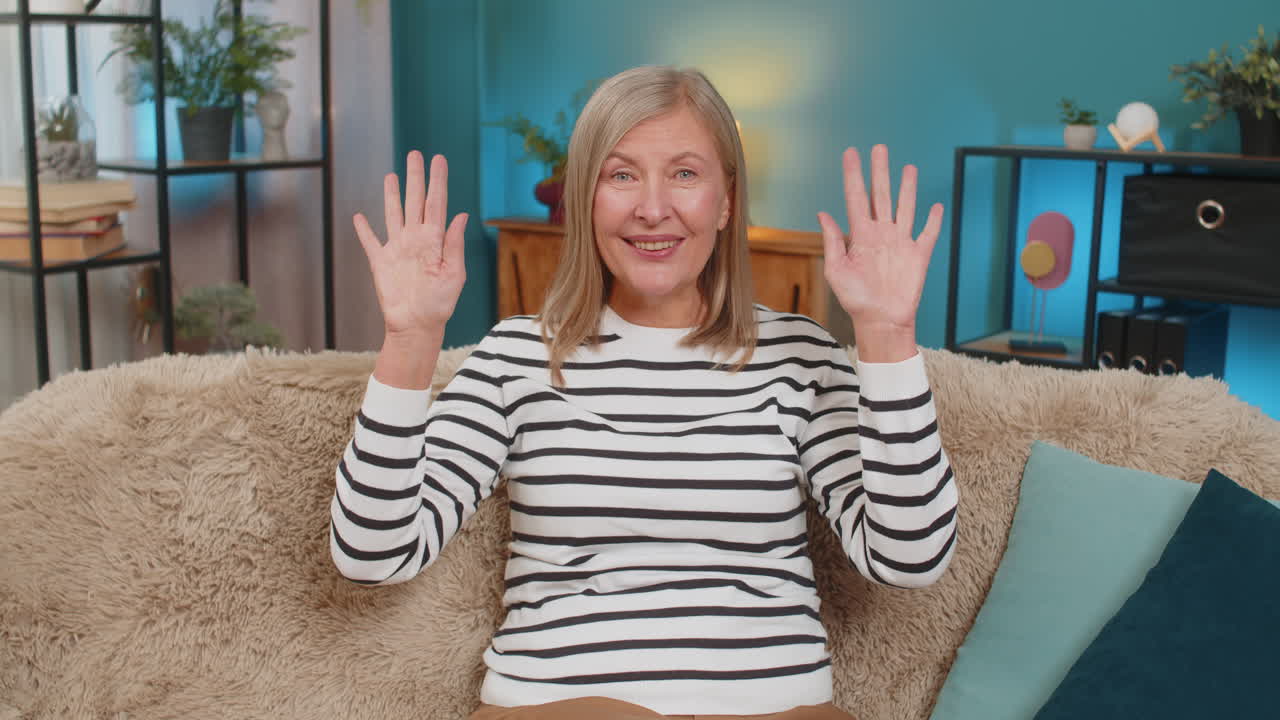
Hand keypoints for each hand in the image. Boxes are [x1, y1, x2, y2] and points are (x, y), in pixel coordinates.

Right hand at [354, 151, 468, 338]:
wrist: (416, 326)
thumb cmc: (440, 304)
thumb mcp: (454, 274)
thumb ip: (454, 244)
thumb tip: (461, 215)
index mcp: (435, 240)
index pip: (437, 203)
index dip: (438, 181)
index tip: (439, 160)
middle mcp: (416, 239)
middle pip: (415, 200)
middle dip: (415, 177)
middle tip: (415, 154)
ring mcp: (397, 248)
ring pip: (393, 213)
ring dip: (392, 195)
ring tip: (391, 175)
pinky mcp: (380, 262)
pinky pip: (370, 241)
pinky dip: (364, 229)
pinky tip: (359, 216)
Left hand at [817, 145, 942, 336]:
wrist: (880, 321)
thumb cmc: (855, 299)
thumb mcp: (836, 270)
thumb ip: (833, 240)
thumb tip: (823, 213)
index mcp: (860, 235)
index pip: (856, 197)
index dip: (853, 175)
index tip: (850, 153)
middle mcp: (881, 234)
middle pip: (882, 195)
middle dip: (880, 171)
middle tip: (879, 147)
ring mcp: (901, 242)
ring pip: (905, 207)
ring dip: (907, 188)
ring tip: (908, 167)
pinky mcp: (919, 255)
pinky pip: (929, 233)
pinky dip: (933, 220)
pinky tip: (936, 206)